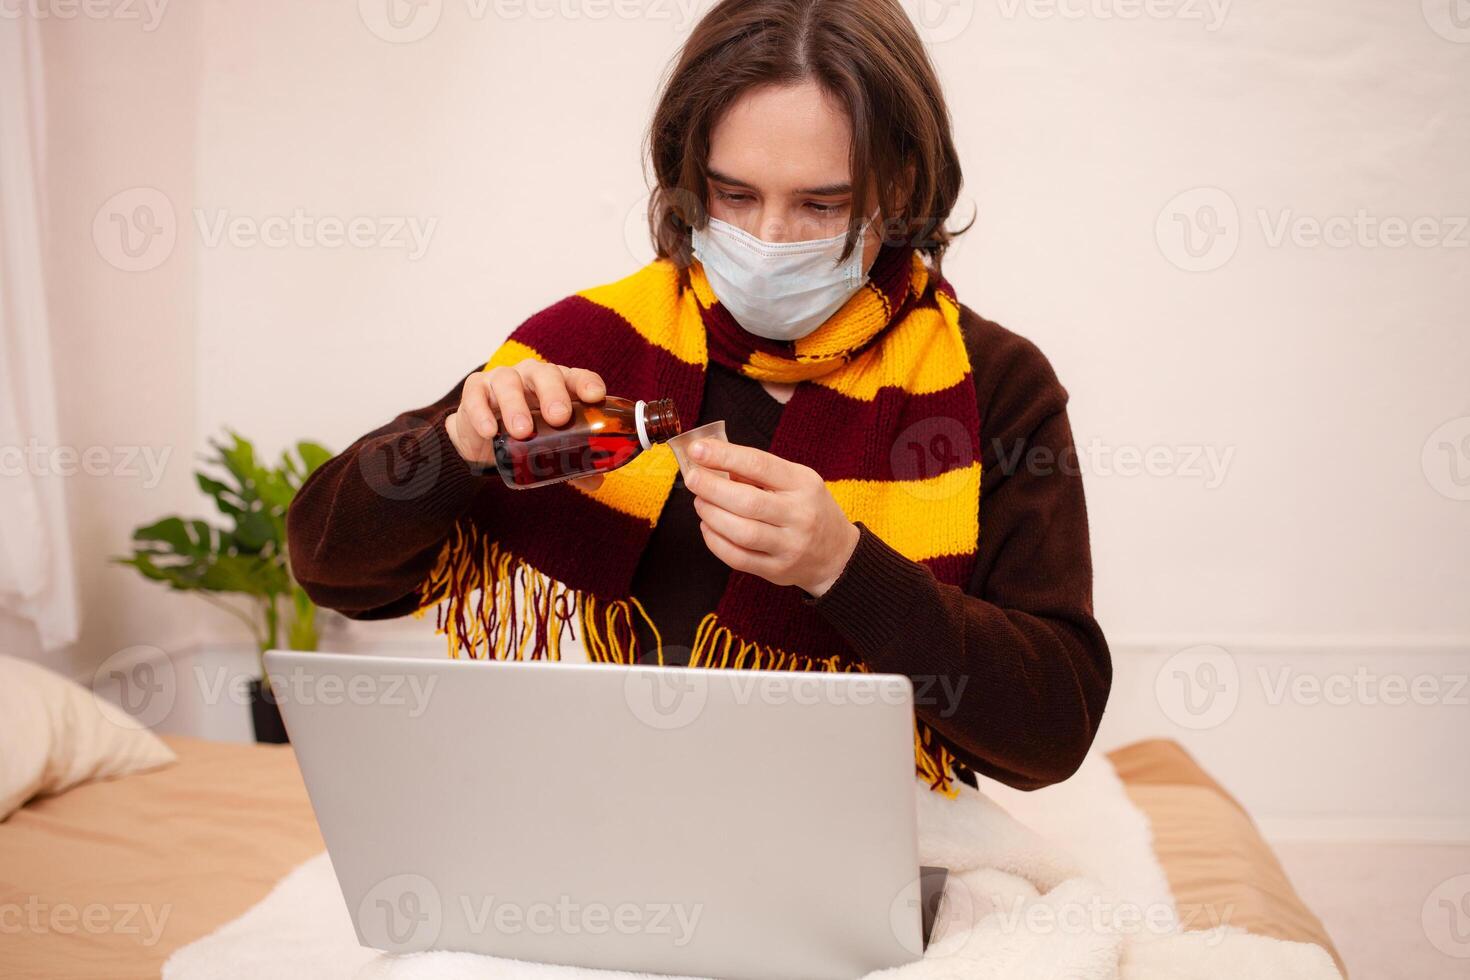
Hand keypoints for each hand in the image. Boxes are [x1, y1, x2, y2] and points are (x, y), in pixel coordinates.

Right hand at [445, 358, 607, 490]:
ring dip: (516, 406)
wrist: (481, 436)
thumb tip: (596, 481)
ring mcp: (502, 379)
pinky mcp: (475, 389)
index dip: (587, 384)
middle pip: (545, 374)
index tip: (594, 396)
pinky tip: (490, 432)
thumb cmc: (525, 432)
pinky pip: (476, 395)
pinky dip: (482, 413)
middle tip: (558, 418)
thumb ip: (572, 461)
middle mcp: (532, 376)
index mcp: (557, 384)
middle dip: (553, 394)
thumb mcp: (549, 445)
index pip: (576, 377)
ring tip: (522, 432)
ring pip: (509, 382)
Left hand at [684, 440, 859, 597]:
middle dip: (711, 488)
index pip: (760, 465)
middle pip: (747, 502)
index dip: (724, 456)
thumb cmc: (809, 509)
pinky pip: (737, 558)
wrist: (837, 555)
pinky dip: (715, 541)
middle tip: (692, 479)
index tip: (697, 449)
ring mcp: (789, 546)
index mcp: (803, 484)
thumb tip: (712, 460)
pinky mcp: (777, 571)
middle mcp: (800, 515)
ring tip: (700, 502)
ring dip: (712, 515)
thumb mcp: (796, 481)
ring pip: (741, 532)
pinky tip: (708, 527)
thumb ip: (758, 472)